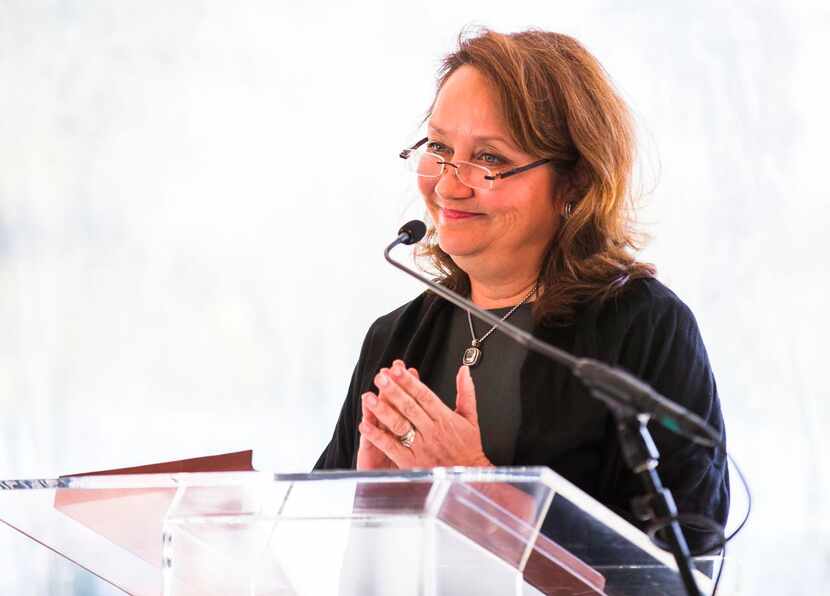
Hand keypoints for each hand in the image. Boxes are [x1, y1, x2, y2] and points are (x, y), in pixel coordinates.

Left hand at [358, 360, 492, 468]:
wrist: (468, 477)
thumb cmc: (468, 449)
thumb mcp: (471, 418)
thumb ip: (466, 392)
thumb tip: (464, 371)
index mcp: (444, 418)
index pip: (424, 395)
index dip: (409, 382)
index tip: (397, 370)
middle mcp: (431, 431)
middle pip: (409, 407)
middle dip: (393, 391)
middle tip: (379, 377)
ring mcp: (420, 447)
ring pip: (399, 425)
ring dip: (382, 410)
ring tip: (369, 397)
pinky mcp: (411, 462)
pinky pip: (391, 447)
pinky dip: (377, 436)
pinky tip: (365, 426)